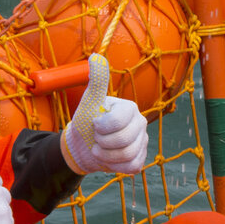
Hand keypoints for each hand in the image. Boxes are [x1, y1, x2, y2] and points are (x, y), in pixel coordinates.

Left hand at [61, 56, 148, 175]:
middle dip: (102, 143)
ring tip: (99, 149)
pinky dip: (116, 166)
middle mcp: (140, 123)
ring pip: (128, 155)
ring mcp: (142, 141)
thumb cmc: (85, 122)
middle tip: (96, 138)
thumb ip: (97, 81)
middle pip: (124, 140)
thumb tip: (96, 56)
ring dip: (106, 156)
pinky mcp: (140, 158)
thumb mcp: (89, 102)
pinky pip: (132, 167)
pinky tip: (110, 158)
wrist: (82, 147)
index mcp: (129, 108)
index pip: (119, 121)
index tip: (94, 124)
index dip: (102, 127)